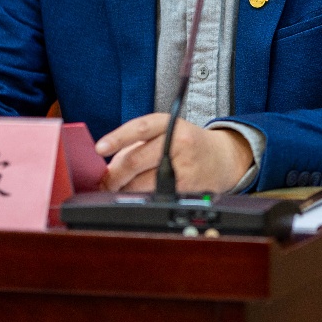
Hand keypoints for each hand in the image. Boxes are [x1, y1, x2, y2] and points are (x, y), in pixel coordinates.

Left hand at [95, 113, 252, 193]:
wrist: (221, 159)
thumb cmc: (187, 145)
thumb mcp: (166, 132)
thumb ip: (137, 145)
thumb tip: (108, 168)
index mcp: (170, 124)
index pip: (140, 128)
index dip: (117, 138)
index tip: (99, 148)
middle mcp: (178, 142)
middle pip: (135, 160)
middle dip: (114, 174)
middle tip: (104, 181)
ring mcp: (183, 166)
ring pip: (142, 183)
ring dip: (124, 189)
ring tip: (119, 188)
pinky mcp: (186, 188)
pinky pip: (154, 196)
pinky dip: (140, 198)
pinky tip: (137, 195)